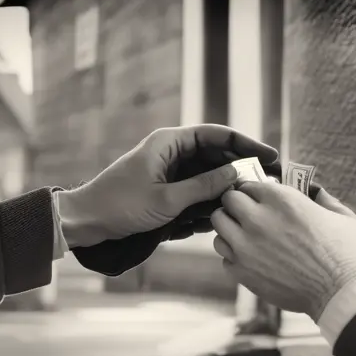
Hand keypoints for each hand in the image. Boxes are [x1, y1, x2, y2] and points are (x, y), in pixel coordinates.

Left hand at [58, 124, 277, 274]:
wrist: (86, 221)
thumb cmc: (120, 205)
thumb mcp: (167, 199)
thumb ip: (203, 186)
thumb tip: (236, 174)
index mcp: (170, 142)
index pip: (217, 134)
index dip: (246, 144)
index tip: (269, 156)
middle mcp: (172, 151)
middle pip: (215, 154)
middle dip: (239, 168)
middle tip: (265, 184)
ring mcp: (169, 170)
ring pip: (207, 174)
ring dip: (224, 188)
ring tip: (247, 202)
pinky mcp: (165, 188)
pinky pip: (194, 190)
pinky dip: (207, 200)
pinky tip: (221, 215)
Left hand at [212, 182, 355, 320]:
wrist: (341, 295)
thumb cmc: (347, 254)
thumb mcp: (342, 216)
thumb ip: (324, 199)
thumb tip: (314, 190)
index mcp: (281, 200)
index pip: (247, 184)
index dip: (253, 191)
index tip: (258, 199)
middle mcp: (258, 219)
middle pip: (227, 200)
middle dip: (237, 204)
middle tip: (247, 214)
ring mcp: (246, 247)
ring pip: (219, 226)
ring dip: (230, 228)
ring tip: (246, 236)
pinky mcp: (242, 271)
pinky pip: (224, 256)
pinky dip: (234, 256)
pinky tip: (251, 259)